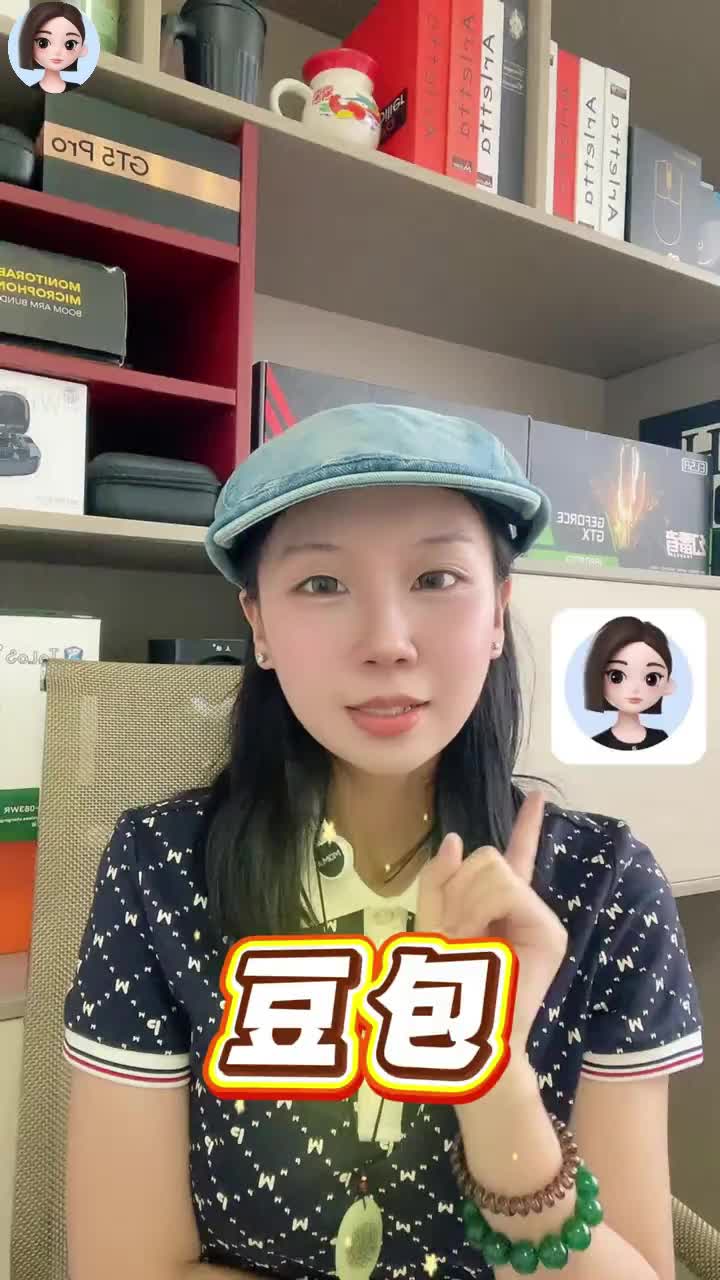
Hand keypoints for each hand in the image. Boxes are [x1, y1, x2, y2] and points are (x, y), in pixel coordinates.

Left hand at [414, 791, 567, 1050]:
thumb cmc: (445, 988)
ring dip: (465, 905)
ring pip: (494, 871)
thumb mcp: (432, 924)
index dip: (527, 827)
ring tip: (465, 948)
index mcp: (498, 905)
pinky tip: (480, 936)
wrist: (465, 1037)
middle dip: (458, 891)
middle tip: (454, 937)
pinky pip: (509, 890)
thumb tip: (457, 839)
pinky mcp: (549, 933)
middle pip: (486, 857)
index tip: (540, 798)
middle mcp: (525, 907)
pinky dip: (479, 910)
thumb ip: (440, 881)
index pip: (514, 857)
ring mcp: (541, 920)